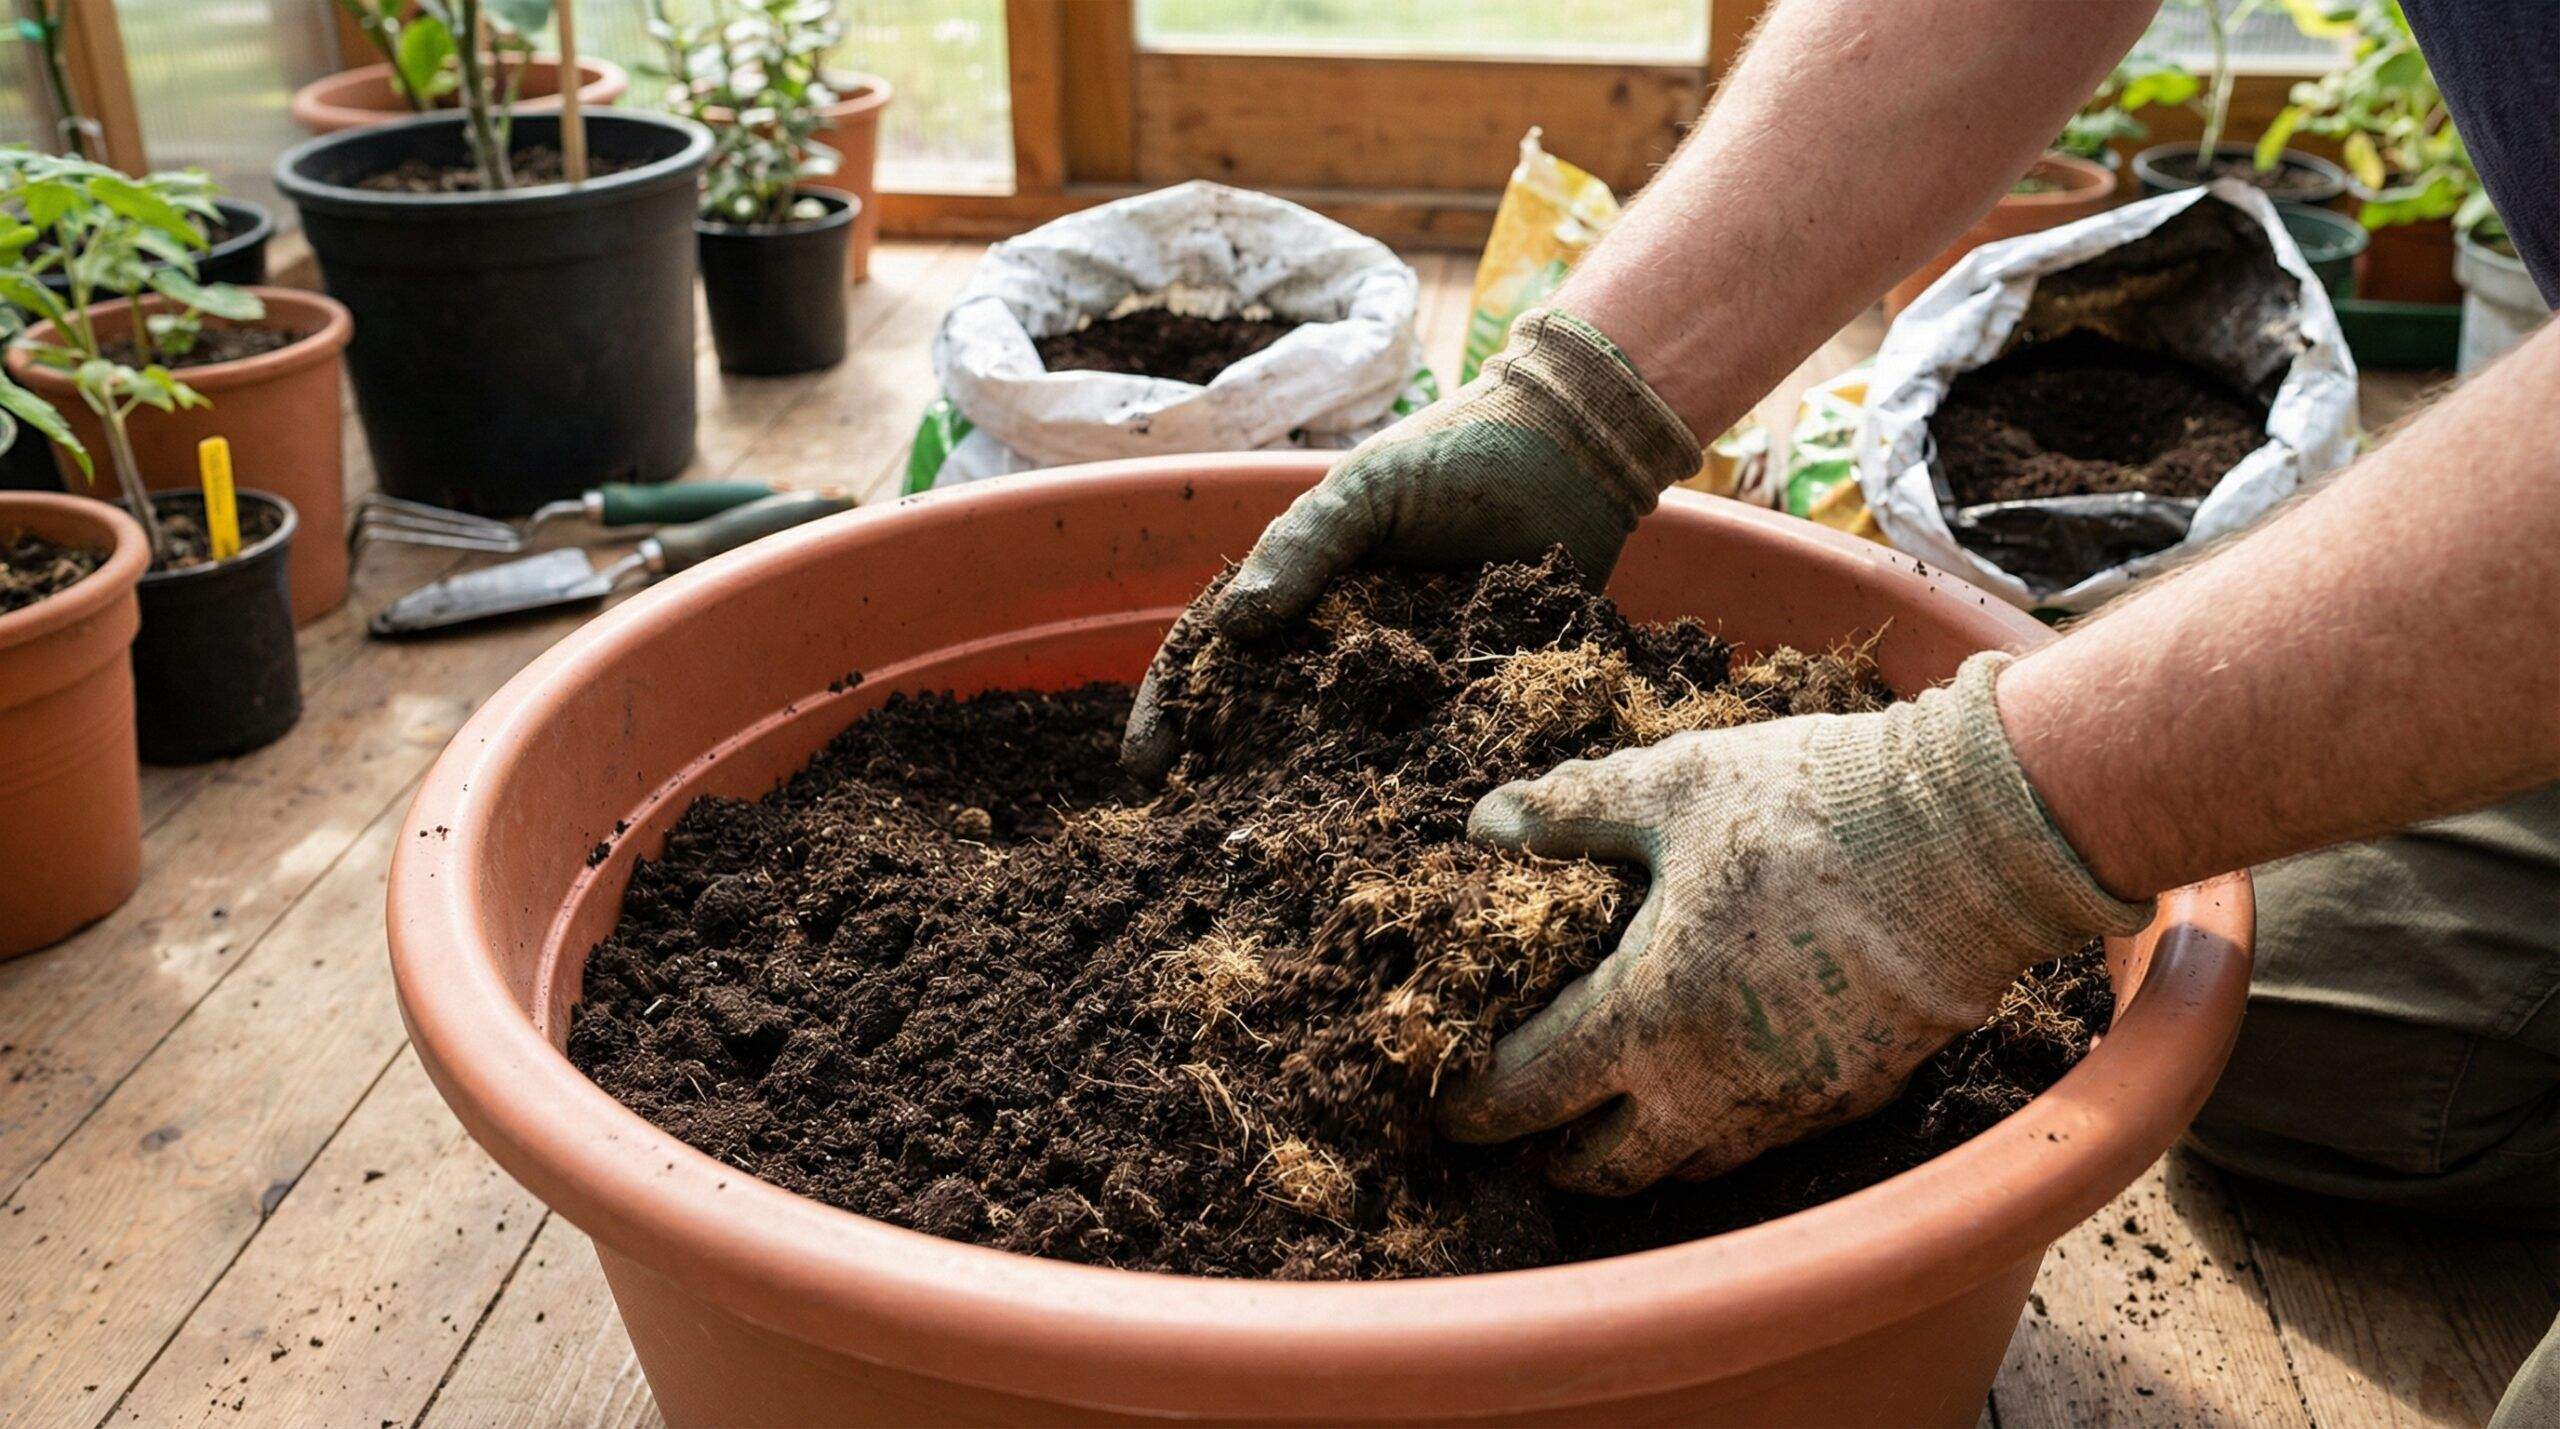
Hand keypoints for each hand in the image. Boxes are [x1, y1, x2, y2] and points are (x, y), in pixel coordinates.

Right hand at [1121, 308, 1700, 779]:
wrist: (1577, 453)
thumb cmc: (1459, 454)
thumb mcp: (1365, 490)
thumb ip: (1303, 549)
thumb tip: (1233, 623)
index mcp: (1304, 586)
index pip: (1219, 651)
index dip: (1176, 706)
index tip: (1144, 765)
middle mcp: (1347, 639)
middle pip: (1271, 716)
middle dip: (1231, 774)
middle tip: (1198, 836)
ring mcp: (1410, 673)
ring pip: (1349, 747)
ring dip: (1315, 799)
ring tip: (1284, 854)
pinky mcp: (1477, 695)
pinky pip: (1438, 749)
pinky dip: (1415, 791)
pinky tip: (1396, 836)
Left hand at [1439, 653, 2153, 1194]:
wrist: (1970, 843)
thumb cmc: (1810, 807)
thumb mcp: (1673, 787)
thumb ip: (1571, 810)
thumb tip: (1488, 822)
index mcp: (1647, 1016)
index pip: (1534, 1094)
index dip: (1479, 1108)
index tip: (1450, 1109)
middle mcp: (1711, 1087)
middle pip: (1608, 1168)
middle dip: (1556, 1159)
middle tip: (1528, 1132)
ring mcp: (1789, 1106)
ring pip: (1690, 1167)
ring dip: (1640, 1153)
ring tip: (1612, 1122)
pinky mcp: (1853, 1098)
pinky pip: (1764, 1141)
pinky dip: (1721, 1131)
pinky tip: (1712, 1090)